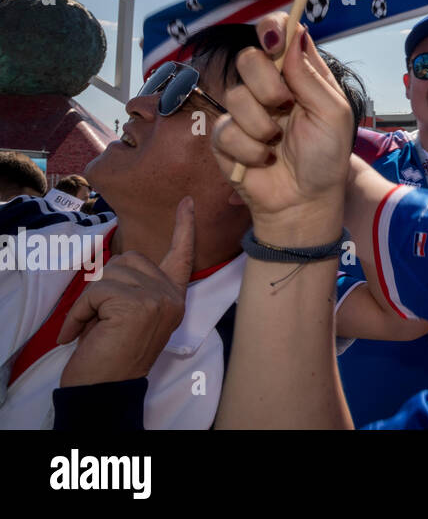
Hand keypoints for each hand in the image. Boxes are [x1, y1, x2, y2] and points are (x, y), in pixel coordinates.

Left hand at [57, 198, 194, 386]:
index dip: (184, 227)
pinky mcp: (137, 305)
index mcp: (173, 298)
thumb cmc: (111, 355)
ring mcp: (158, 299)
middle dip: (104, 284)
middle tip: (99, 320)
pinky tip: (76, 333)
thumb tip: (122, 265)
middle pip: (129, 259)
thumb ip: (136, 289)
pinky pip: (96, 291)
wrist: (106, 390)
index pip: (182, 256)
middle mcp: (172, 296)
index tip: (187, 202)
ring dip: (89, 300)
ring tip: (90, 329)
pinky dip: (78, 312)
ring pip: (111, 273)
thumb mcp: (130, 316)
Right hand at [211, 13, 352, 244]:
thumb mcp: (333, 114)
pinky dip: (249, 149)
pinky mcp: (225, 137)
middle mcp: (270, 87)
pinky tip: (264, 160)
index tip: (273, 37)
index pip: (280, 34)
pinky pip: (225, 130)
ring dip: (262, 125)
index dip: (272, 28)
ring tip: (279, 142)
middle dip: (268, 85)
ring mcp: (245, 111)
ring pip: (235, 95)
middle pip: (249, 58)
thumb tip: (294, 33)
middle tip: (286, 106)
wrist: (304, 201)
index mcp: (299, 74)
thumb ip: (311, 75)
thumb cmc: (327, 157)